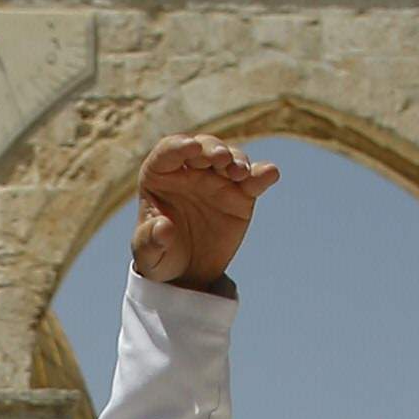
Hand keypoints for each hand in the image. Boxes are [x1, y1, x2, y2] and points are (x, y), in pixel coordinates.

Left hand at [132, 135, 279, 289]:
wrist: (188, 272)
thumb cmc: (160, 255)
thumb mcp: (149, 255)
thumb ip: (150, 241)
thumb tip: (163, 228)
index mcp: (160, 174)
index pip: (168, 151)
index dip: (180, 146)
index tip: (192, 148)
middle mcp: (190, 169)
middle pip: (203, 148)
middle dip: (213, 149)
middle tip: (222, 159)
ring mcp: (218, 179)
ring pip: (231, 158)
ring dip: (237, 160)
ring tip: (240, 172)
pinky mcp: (242, 194)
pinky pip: (254, 180)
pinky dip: (263, 174)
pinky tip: (270, 173)